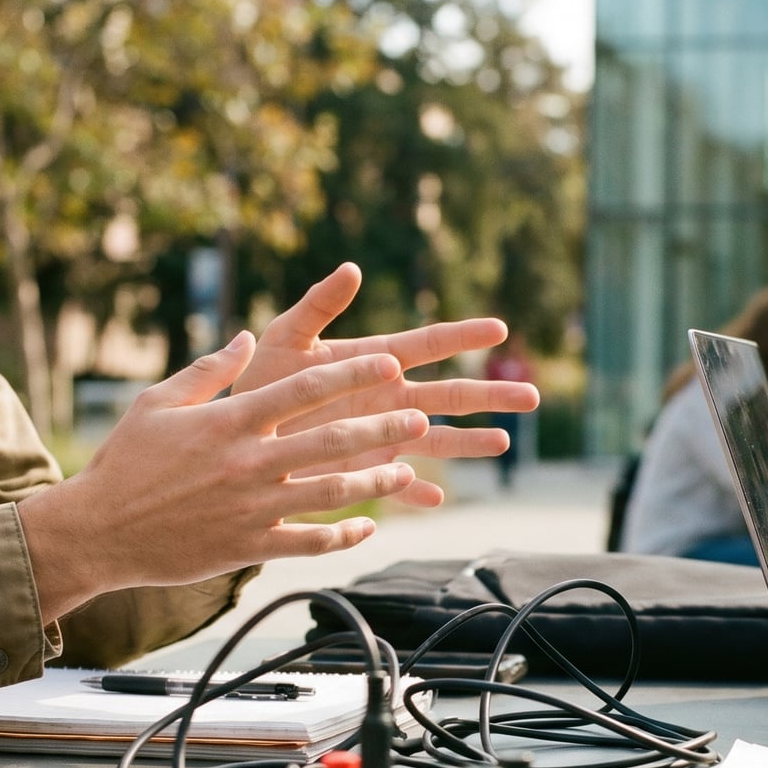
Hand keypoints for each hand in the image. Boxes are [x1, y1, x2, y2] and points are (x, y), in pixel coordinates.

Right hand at [18, 332, 426, 620]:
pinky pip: (309, 542)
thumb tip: (247, 338)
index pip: (305, 389)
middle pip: (332, 439)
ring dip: (376, 481)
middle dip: (383, 426)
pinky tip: (367, 526)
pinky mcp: (249, 546)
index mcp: (230, 421)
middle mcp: (248, 462)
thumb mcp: (159, 402)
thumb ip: (210, 370)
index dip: (352, 373)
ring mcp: (252, 507)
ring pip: (331, 492)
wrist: (96, 531)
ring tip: (405, 469)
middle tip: (419, 417)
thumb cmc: (126, 462)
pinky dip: (343, 535)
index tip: (391, 363)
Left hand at [233, 263, 540, 506]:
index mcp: (374, 362)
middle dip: (490, 396)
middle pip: (450, 396)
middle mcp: (387, 399)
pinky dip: (416, 494)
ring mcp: (380, 437)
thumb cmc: (259, 380)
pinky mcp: (364, 472)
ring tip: (504, 442)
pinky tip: (438, 499)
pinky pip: (397, 486)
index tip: (499, 328)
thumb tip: (351, 267)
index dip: (463, 335)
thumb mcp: (286, 338)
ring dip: (469, 442)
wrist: (235, 433)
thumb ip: (318, 306)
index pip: (429, 345)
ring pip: (438, 441)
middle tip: (532, 397)